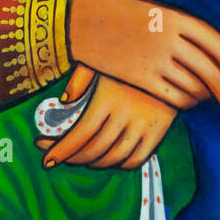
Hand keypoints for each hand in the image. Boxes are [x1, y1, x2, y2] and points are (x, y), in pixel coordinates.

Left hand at [35, 66, 174, 169]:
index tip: (46, 160)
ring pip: (114, 158)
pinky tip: (107, 159)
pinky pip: (137, 159)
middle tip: (56, 158)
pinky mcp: (159, 131)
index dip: (61, 150)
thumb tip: (64, 100)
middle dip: (71, 158)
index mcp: (109, 96)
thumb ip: (80, 78)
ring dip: (94, 163)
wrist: (172, 55)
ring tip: (80, 158)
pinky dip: (119, 165)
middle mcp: (127, 113)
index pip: (81, 134)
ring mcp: (145, 124)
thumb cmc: (129, 55)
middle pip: (94, 149)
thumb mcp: (102, 58)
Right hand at [67, 0, 219, 136]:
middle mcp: (171, 38)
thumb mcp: (162, 15)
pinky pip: (173, 98)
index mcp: (180, 18)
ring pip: (195, 90)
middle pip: (216, 77)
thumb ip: (190, 37)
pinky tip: (184, 102)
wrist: (81, 15)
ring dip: (206, 102)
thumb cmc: (126, 16)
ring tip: (208, 106)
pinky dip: (185, 104)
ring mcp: (154, 57)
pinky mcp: (138, 76)